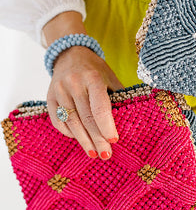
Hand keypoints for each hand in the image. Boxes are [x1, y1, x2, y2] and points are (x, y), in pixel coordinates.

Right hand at [47, 45, 123, 159]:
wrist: (70, 54)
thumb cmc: (95, 69)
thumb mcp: (110, 77)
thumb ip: (118, 95)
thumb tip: (131, 118)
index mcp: (92, 78)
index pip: (100, 106)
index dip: (107, 125)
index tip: (114, 140)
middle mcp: (74, 83)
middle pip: (86, 118)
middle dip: (97, 139)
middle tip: (106, 155)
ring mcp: (59, 90)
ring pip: (71, 121)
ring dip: (83, 141)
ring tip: (93, 154)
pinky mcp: (49, 97)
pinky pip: (58, 120)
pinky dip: (68, 132)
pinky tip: (78, 140)